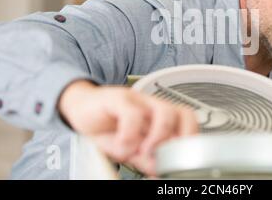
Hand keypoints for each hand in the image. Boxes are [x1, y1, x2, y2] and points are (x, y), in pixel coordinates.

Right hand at [58, 80, 198, 175]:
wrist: (80, 109)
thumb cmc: (108, 127)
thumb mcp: (129, 148)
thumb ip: (145, 159)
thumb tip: (160, 172)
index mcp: (162, 119)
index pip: (189, 125)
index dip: (191, 142)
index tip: (184, 164)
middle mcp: (154, 108)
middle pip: (184, 115)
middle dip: (182, 140)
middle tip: (168, 160)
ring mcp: (138, 101)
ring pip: (164, 111)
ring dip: (159, 137)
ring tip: (144, 152)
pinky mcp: (118, 98)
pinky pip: (131, 112)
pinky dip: (130, 133)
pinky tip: (123, 146)